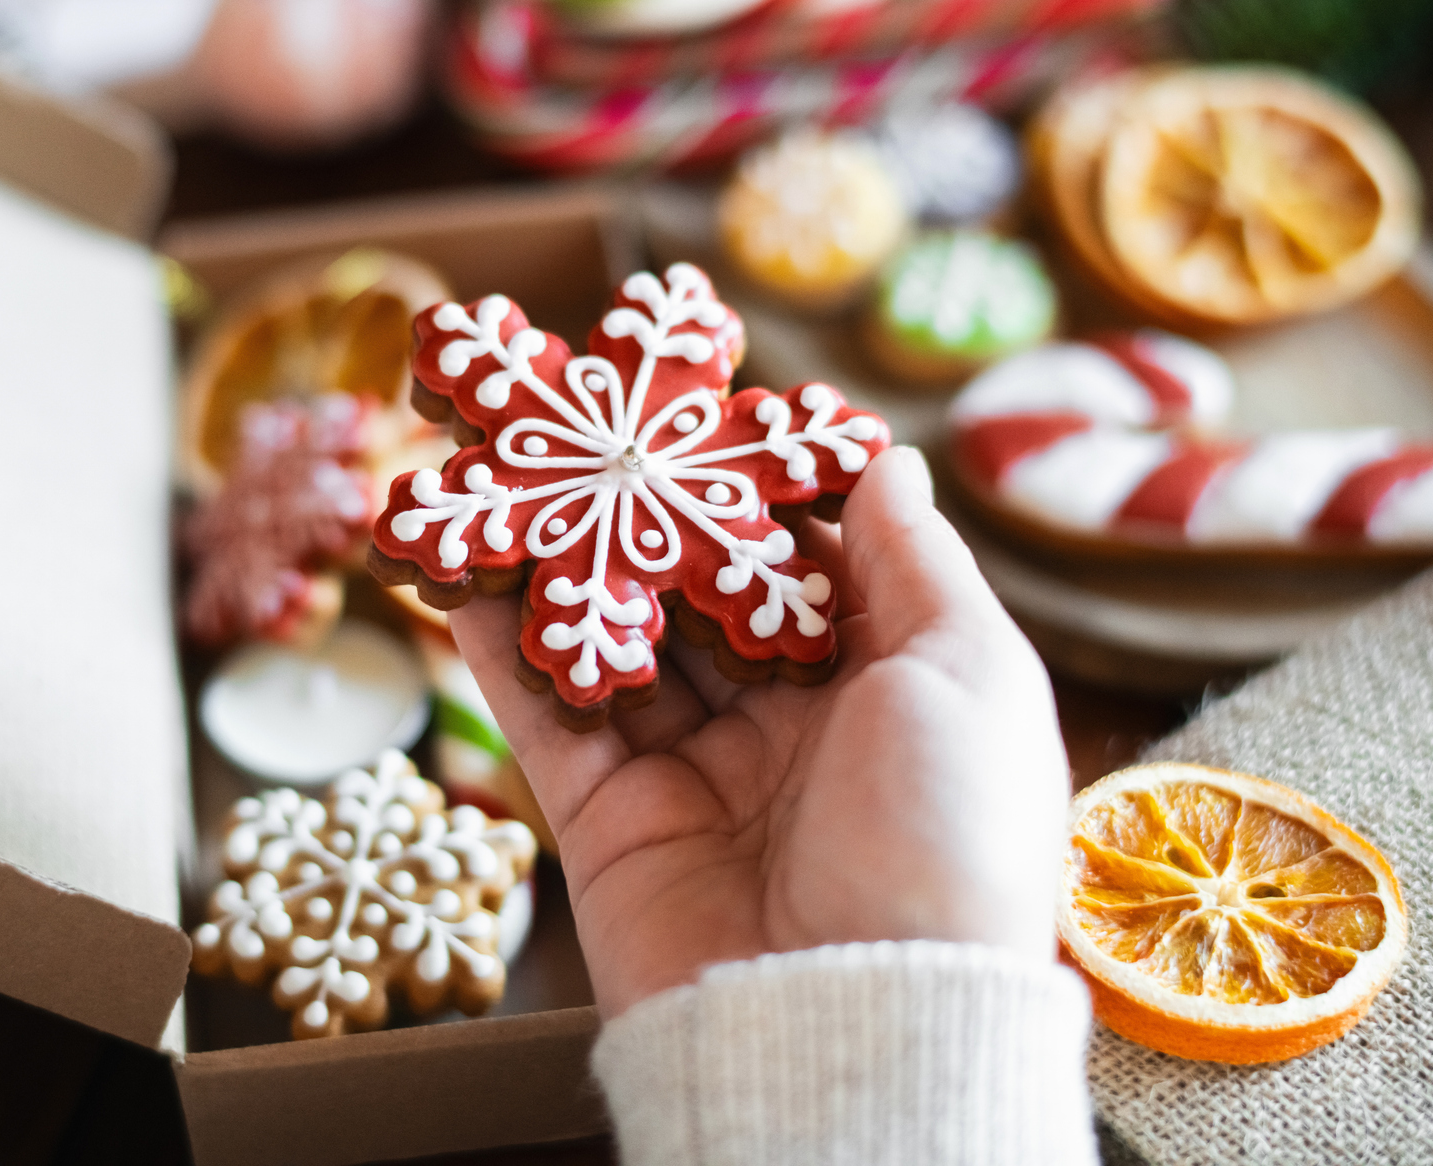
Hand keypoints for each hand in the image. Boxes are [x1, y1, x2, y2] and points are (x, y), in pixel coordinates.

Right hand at [448, 447, 1069, 1017]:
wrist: (858, 1026)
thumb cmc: (943, 839)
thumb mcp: (968, 673)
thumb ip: (914, 560)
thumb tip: (884, 459)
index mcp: (891, 692)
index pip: (813, 564)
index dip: (758, 488)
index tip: (702, 405)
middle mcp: (794, 730)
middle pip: (705, 600)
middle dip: (648, 519)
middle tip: (587, 429)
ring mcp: (698, 778)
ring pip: (621, 650)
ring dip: (566, 568)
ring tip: (506, 477)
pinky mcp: (613, 828)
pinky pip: (552, 726)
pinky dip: (507, 654)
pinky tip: (463, 578)